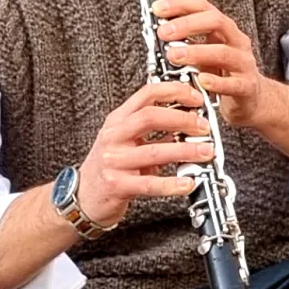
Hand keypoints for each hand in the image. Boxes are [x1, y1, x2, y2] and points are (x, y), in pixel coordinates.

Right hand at [74, 80, 214, 229]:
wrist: (83, 196)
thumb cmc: (108, 166)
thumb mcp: (125, 140)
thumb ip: (152, 130)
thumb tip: (187, 122)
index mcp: (118, 120)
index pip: (147, 94)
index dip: (175, 92)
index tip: (196, 98)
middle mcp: (114, 136)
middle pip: (150, 117)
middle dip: (183, 120)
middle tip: (204, 127)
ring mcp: (114, 160)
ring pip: (155, 151)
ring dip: (186, 151)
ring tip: (206, 152)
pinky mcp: (117, 185)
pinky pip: (150, 184)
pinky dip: (173, 184)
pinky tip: (189, 182)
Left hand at [153, 0, 272, 130]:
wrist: (251, 100)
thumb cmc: (222, 73)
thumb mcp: (203, 53)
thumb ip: (184, 41)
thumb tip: (155, 29)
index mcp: (223, 29)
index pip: (203, 7)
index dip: (180, 4)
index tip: (158, 8)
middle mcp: (236, 41)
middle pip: (216, 22)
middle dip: (187, 24)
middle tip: (164, 32)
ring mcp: (243, 63)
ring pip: (223, 52)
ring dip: (196, 52)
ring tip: (174, 56)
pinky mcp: (247, 87)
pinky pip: (233, 83)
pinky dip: (216, 82)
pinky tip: (201, 80)